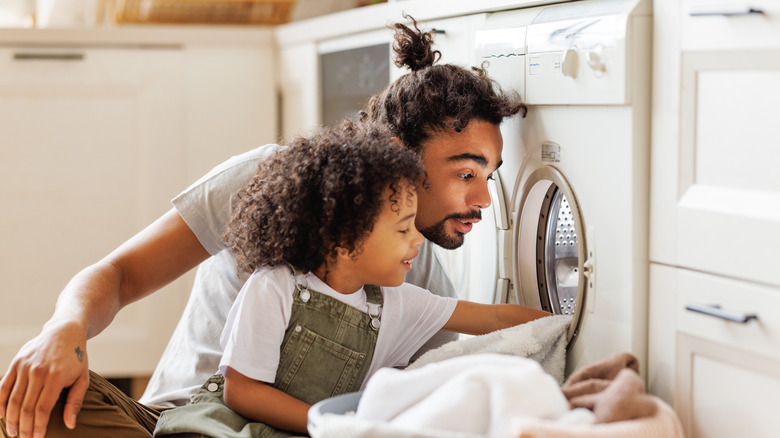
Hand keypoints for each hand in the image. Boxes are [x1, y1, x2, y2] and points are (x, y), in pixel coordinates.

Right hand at [0, 320, 89, 437]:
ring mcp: (25, 366)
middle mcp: (38, 371)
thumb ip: (75, 402)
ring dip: (11, 418)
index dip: (38, 426)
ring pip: (13, 399)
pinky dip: (0, 402)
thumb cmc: (76, 358)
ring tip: (12, 432)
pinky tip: (1, 415)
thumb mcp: (82, 378)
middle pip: (26, 407)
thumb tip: (70, 425)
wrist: (64, 332)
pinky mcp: (16, 363)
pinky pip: (3, 386)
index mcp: (56, 377)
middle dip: (24, 426)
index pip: (43, 408)